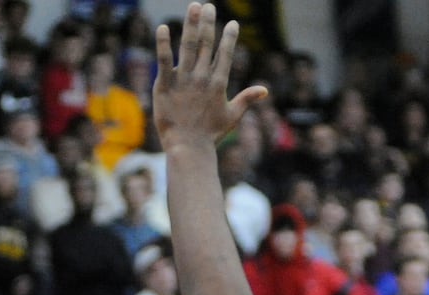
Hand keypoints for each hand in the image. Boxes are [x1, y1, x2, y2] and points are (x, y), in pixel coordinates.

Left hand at [152, 3, 267, 152]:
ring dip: (191, 24)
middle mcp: (202, 77)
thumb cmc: (210, 134)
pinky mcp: (165, 85)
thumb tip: (265, 90)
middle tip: (209, 6)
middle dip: (209, 23)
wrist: (188, 147)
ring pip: (188, 46)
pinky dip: (163, 43)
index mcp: (218, 83)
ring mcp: (183, 80)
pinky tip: (163, 28)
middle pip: (206, 43)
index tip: (232, 23)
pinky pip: (164, 60)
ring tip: (194, 6)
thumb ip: (247, 99)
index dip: (229, 37)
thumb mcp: (232, 116)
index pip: (225, 54)